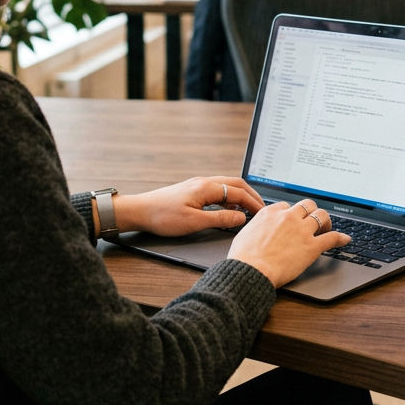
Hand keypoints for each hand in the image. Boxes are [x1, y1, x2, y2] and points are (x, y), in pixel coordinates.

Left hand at [115, 177, 263, 237]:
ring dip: (240, 196)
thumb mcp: (195, 222)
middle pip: (236, 184)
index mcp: (206, 187)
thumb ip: (221, 220)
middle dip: (251, 196)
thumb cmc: (163, 216)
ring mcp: (198, 185)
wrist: (140, 211)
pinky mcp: (192, 191)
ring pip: (227, 186)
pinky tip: (228, 210)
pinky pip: (218, 191)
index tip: (264, 213)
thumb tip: (241, 217)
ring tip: (249, 210)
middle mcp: (204, 182)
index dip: (254, 203)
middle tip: (262, 209)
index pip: (239, 192)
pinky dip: (229, 198)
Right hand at [227, 200, 351, 287]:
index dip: (292, 213)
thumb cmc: (244, 257)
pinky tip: (345, 239)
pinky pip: (332, 237)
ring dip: (326, 221)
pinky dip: (340, 238)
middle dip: (311, 211)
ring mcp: (302, 231)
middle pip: (307, 205)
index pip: (286, 206)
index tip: (293, 220)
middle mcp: (288, 217)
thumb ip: (256, 227)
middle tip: (313, 220)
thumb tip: (257, 230)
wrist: (252, 270)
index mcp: (271, 213)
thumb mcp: (245, 234)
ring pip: (321, 216)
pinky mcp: (312, 246)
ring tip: (327, 227)